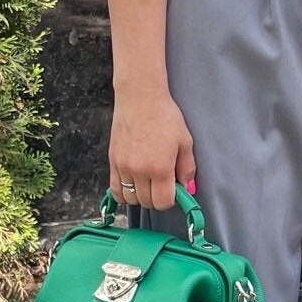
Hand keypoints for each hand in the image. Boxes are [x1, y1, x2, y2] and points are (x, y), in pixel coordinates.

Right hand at [109, 90, 197, 210]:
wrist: (140, 99)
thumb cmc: (164, 116)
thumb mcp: (184, 142)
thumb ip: (187, 168)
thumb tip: (188, 189)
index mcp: (160, 168)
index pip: (163, 202)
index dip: (171, 200)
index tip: (174, 190)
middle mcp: (139, 171)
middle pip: (147, 202)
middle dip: (157, 198)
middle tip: (162, 184)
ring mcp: (123, 167)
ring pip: (130, 199)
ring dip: (140, 196)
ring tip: (148, 183)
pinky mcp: (112, 161)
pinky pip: (115, 189)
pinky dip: (124, 192)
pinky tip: (133, 184)